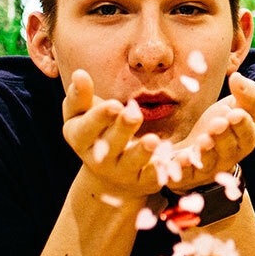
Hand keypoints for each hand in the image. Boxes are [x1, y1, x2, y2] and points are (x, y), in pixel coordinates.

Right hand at [61, 69, 162, 196]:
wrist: (109, 175)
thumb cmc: (96, 133)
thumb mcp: (82, 116)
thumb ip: (80, 97)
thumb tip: (79, 74)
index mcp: (80, 138)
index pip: (87, 127)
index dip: (99, 117)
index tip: (113, 104)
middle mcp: (99, 158)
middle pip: (110, 144)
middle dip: (122, 129)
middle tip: (133, 114)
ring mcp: (121, 172)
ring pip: (132, 162)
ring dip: (142, 151)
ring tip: (153, 140)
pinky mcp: (142, 182)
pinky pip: (153, 177)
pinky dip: (163, 170)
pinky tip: (175, 161)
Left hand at [163, 73, 254, 192]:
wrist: (192, 152)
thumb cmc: (218, 127)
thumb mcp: (235, 108)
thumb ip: (244, 94)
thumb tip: (239, 77)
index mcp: (243, 140)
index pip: (248, 134)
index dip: (243, 125)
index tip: (236, 113)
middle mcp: (228, 157)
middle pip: (229, 149)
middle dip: (224, 136)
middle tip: (218, 123)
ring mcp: (208, 168)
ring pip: (209, 163)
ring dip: (207, 152)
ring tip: (203, 140)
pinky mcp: (186, 176)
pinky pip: (184, 174)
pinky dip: (182, 167)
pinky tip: (178, 158)